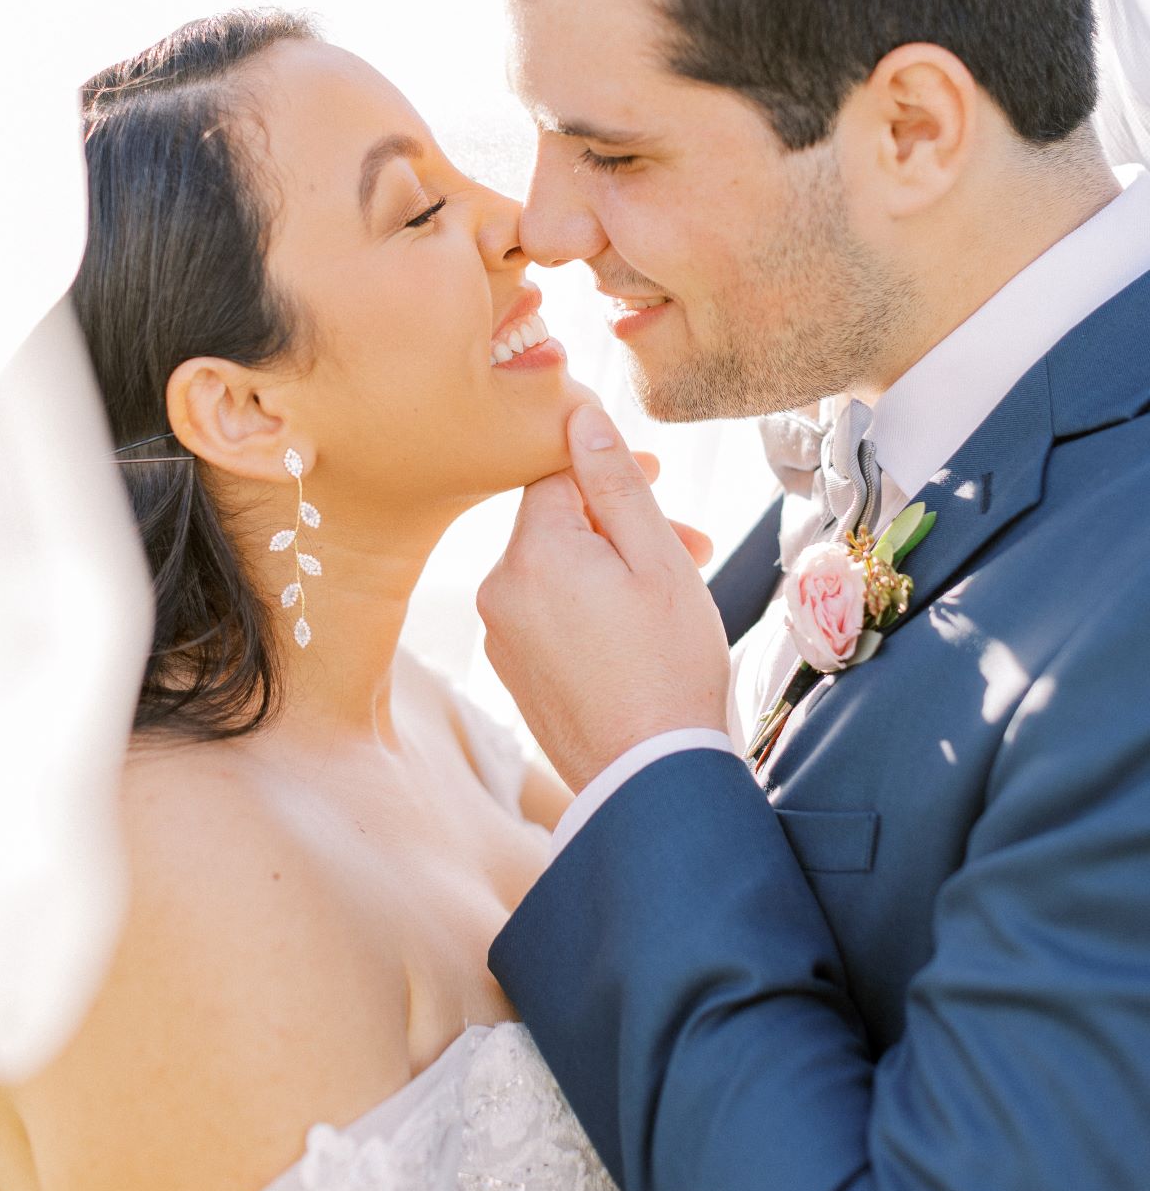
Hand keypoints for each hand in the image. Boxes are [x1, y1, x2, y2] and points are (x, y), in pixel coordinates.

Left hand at [477, 403, 731, 792]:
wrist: (650, 776)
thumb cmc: (668, 664)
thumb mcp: (656, 559)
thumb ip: (615, 482)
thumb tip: (580, 414)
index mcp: (531, 552)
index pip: (557, 474)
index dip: (610, 468)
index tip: (659, 478)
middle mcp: (498, 588)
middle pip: (558, 523)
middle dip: (621, 523)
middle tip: (692, 544)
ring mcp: (500, 634)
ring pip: (557, 569)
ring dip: (610, 566)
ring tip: (673, 594)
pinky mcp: (512, 670)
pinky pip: (548, 612)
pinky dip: (589, 605)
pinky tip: (637, 630)